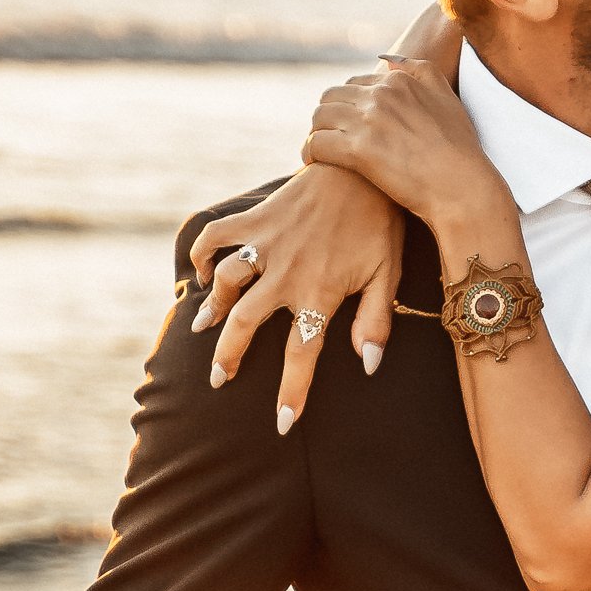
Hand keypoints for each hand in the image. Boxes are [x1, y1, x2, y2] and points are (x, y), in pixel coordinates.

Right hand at [190, 168, 402, 431]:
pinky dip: (203, 254)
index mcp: (320, 292)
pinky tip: (204, 274)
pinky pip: (217, 235)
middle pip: (246, 324)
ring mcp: (267, 243)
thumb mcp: (388, 275)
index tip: (282, 424)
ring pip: (226, 283)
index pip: (301, 355)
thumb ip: (376, 322)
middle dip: (230, 357)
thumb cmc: (379, 225)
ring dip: (211, 309)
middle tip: (219, 381)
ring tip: (202, 331)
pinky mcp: (255, 217)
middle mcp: (286, 272)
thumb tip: (367, 365)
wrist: (362, 166)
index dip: (291, 393)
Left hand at [301, 59, 511, 247]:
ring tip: (318, 151)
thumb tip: (386, 61)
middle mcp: (381, 94)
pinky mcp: (358, 150)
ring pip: (319, 117)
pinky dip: (309, 152)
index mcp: (398, 80)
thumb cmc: (460, 150)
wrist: (463, 188)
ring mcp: (368, 120)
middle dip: (327, 117)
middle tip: (328, 138)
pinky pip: (316, 143)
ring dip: (315, 133)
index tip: (348, 125)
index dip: (348, 105)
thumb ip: (419, 70)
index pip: (355, 84)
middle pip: (331, 97)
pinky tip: (312, 163)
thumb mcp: (446, 97)